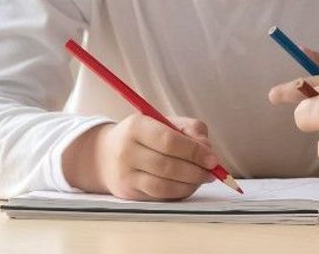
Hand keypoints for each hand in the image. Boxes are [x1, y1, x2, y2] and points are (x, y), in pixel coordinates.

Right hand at [63, 114, 218, 199]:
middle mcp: (127, 150)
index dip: (194, 152)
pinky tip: (187, 186)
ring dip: (189, 184)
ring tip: (202, 179)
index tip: (212, 159)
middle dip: (195, 171)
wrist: (106, 155)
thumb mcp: (165, 122)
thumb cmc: (145, 136)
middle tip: (211, 172)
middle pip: (168, 165)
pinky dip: (178, 192)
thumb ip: (191, 130)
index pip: (169, 141)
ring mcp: (125, 174)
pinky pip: (159, 196)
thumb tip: (207, 150)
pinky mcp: (128, 192)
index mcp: (137, 126)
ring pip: (164, 185)